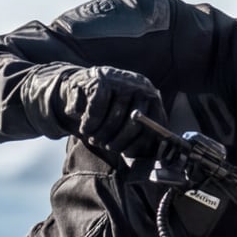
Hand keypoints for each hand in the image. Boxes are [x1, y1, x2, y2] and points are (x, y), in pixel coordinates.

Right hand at [41, 65, 160, 155]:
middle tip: (106, 146)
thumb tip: (149, 156)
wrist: (82, 87)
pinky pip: (96, 109)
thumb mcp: (127, 121)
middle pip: (134, 122)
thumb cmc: (108, 111)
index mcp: (152, 97)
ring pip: (114, 117)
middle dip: (118, 141)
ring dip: (102, 134)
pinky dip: (90, 123)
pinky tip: (86, 128)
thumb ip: (140, 135)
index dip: (139, 144)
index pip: (153, 125)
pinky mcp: (99, 80)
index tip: (126, 154)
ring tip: (94, 139)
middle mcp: (139, 85)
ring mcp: (121, 80)